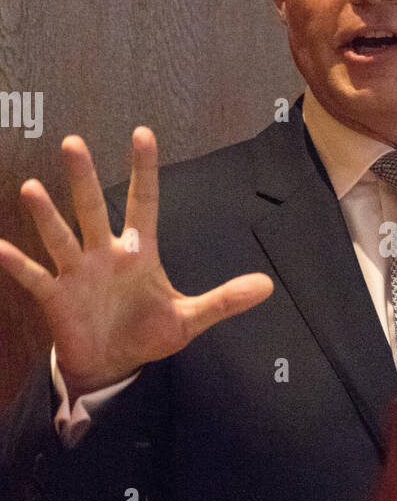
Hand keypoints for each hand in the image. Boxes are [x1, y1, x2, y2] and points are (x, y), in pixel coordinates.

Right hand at [0, 127, 273, 395]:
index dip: (144, 170)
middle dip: (84, 179)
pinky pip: (34, 277)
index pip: (142, 202)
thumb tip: (266, 285)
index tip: (142, 133)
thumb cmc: (146, 334)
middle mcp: (103, 253)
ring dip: (46, 215)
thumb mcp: (189, 318)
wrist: (113, 367)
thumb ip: (224, 300)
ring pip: (60, 236)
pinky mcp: (55, 297)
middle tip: (75, 142)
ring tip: (31, 188)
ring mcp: (76, 272)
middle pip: (93, 209)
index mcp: (138, 252)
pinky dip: (17, 264)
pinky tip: (1, 247)